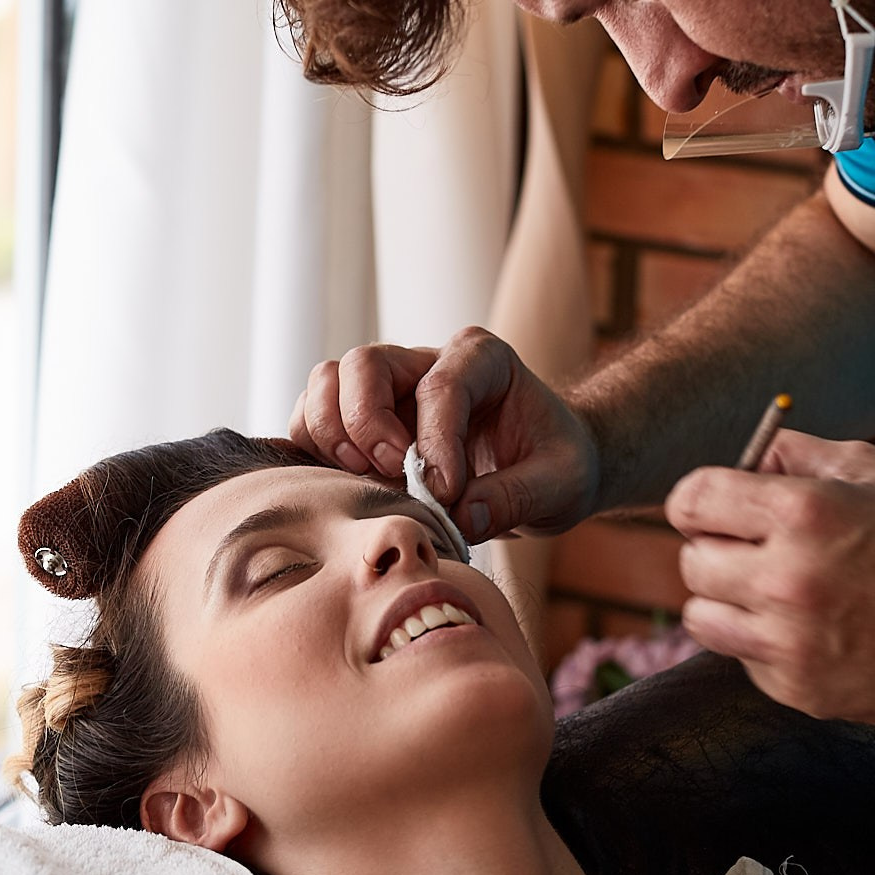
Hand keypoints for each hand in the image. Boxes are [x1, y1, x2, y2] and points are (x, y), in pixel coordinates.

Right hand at [289, 326, 600, 538]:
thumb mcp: (561, 483)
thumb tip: (461, 516)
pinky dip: (315, 452)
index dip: (435, 441)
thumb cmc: (556, 464)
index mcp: (481, 359)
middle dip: (366, 424)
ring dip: (332, 435)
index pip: (440, 385)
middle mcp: (424, 362)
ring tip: (365, 480)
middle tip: (392, 475)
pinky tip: (345, 487)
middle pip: (363, 365)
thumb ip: (516, 497)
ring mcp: (386, 390)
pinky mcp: (361, 424)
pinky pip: (313, 420)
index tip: (446, 492)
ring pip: (326, 384)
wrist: (545, 468)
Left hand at [664, 431, 874, 726]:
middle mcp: (788, 579)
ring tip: (775, 593)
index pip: (690, 500)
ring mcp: (791, 642)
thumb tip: (740, 458)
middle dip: (717, 551)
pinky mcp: (799, 690)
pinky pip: (741, 658)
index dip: (698, 502)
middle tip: (757, 552)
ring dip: (726, 602)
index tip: (716, 510)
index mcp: (804, 513)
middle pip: (690, 561)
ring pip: (700, 616)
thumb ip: (796, 455)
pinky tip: (813, 630)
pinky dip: (763, 644)